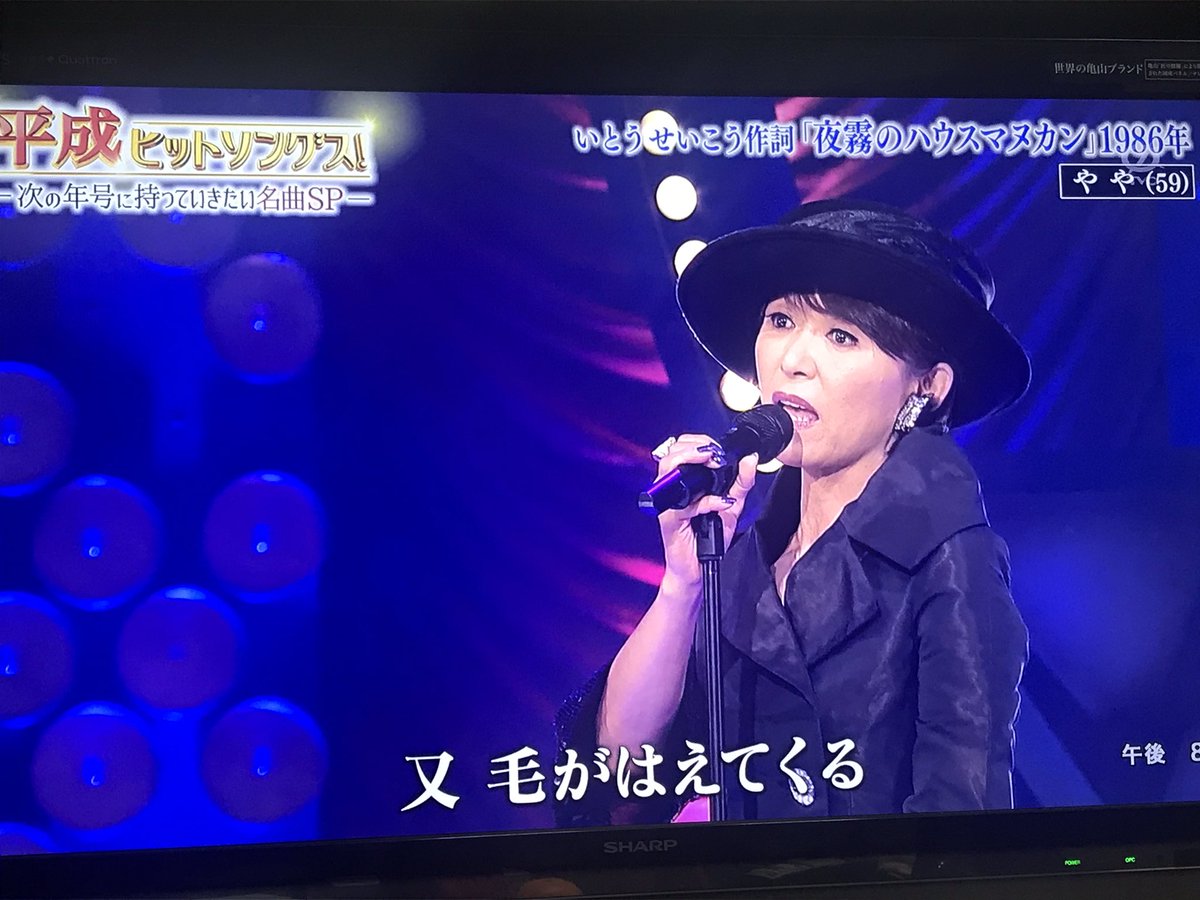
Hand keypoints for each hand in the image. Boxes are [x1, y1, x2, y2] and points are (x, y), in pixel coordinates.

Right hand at [652, 433, 758, 599]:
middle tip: (715, 455)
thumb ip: (742, 482)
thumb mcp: (732, 505)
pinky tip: (719, 504)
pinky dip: (705, 502)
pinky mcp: (669, 519)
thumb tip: (750, 458)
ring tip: (712, 465)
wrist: (699, 568)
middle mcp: (673, 489)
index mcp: (685, 481)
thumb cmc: (709, 538)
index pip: (683, 447)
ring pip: (667, 469)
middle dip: (695, 447)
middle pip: (671, 452)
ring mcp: (668, 503)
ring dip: (691, 460)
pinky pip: (683, 505)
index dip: (700, 442)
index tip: (719, 449)